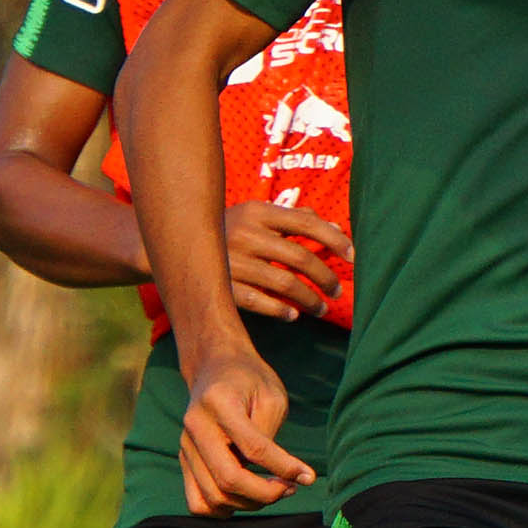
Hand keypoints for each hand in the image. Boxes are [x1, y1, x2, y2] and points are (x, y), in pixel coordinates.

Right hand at [177, 346, 314, 513]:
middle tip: (290, 488)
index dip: (283, 467)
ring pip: (213, 497)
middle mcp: (195, 427)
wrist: (214, 368)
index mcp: (219, 403)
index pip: (253, 448)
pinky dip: (224, 509)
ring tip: (273, 490)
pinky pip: (198, 502)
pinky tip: (246, 496)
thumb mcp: (271, 396)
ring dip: (249, 503)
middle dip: (266, 493)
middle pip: (228, 479)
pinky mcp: (184, 461)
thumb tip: (280, 478)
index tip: (308, 476)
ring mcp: (185, 447)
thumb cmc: (250, 380)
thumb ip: (270, 437)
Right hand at [224, 199, 350, 318]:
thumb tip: (337, 228)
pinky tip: (293, 316)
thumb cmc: (229, 229)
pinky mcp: (222, 287)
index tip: (353, 256)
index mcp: (257, 212)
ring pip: (285, 284)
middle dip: (325, 278)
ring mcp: (232, 261)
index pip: (306, 223)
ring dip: (309, 300)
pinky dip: (280, 311)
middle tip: (338, 291)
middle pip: (300, 258)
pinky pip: (259, 303)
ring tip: (321, 308)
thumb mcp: (256, 215)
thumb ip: (294, 219)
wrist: (175, 245)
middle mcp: (245, 234)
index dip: (334, 240)